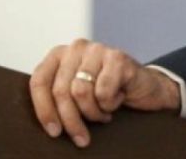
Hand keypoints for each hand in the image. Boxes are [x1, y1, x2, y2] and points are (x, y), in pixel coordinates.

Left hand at [29, 39, 180, 147]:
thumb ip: (58, 97)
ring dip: (93, 112)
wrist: (147, 88)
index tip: (53, 132)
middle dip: (71, 121)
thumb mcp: (77, 94)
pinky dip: (110, 104)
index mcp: (59, 54)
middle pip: (61, 91)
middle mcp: (76, 47)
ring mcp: (98, 49)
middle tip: (82, 138)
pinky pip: (103, 92)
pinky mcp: (118, 57)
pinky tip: (118, 98)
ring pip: (81, 93)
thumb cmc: (107, 93)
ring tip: (103, 113)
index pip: (39, 81)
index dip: (44, 109)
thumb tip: (44, 123)